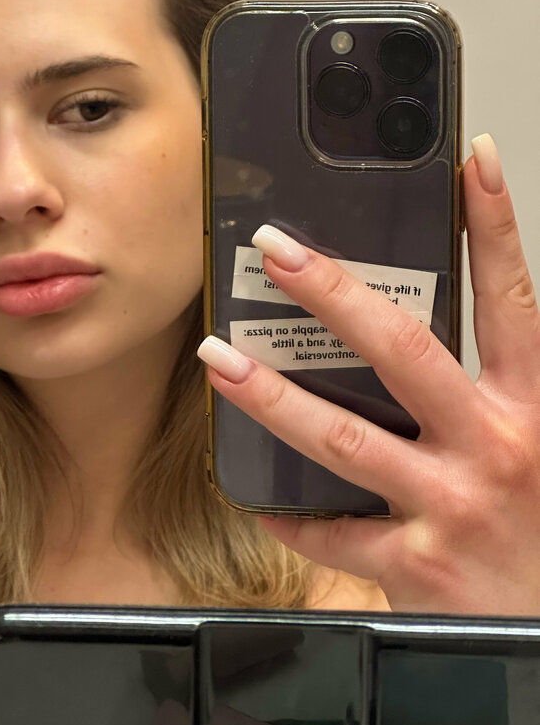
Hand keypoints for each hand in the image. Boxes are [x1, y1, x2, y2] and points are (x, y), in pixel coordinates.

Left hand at [197, 134, 539, 614]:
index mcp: (534, 408)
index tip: (467, 160)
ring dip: (269, 392)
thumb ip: (502, 389)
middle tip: (276, 248)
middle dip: (333, 291)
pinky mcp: (415, 565)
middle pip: (404, 348)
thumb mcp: (539, 443)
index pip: (513, 296)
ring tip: (217, 355)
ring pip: (343, 434)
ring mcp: (449, 506)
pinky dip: (290, 510)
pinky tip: (253, 492)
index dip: (494, 223)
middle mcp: (494, 446)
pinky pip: (333, 530)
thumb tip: (446, 328)